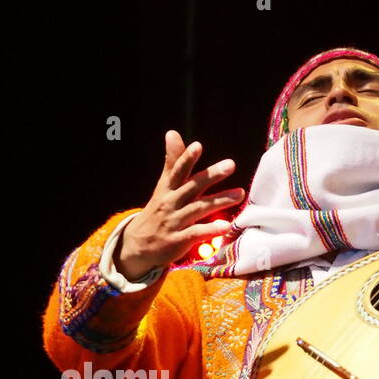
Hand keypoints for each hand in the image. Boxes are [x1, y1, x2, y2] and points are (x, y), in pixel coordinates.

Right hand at [117, 130, 245, 280]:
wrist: (138, 245)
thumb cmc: (158, 211)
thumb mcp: (163, 186)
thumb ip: (173, 161)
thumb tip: (172, 132)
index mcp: (168, 189)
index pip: (177, 170)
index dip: (186, 158)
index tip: (197, 146)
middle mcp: (171, 203)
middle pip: (192, 187)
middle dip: (211, 176)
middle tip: (230, 164)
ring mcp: (174, 222)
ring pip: (198, 209)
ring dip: (219, 201)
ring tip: (240, 193)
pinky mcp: (178, 241)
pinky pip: (196, 234)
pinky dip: (210, 230)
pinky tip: (226, 226)